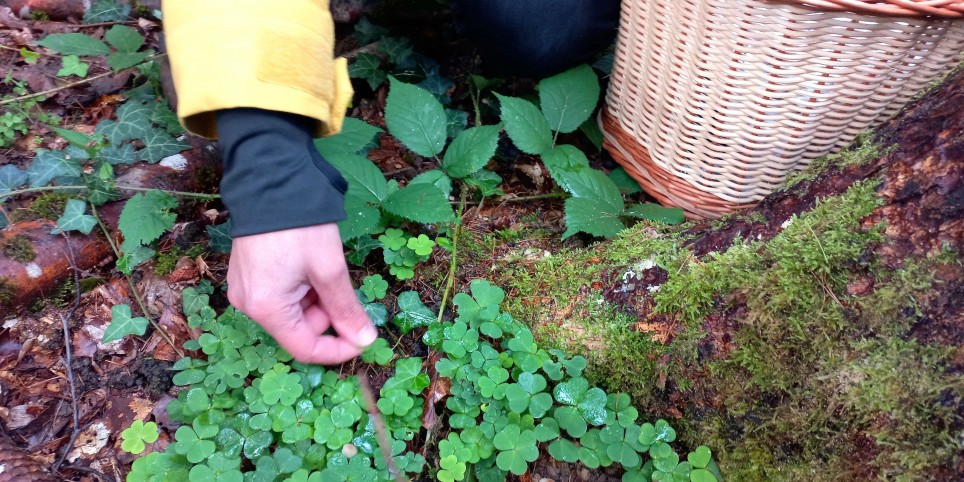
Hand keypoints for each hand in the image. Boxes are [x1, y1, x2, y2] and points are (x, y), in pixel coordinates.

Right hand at [226, 223, 376, 363]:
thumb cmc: (300, 226)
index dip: (339, 350)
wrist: (270, 182)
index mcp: (267, 309)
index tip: (365, 338)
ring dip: (316, 298)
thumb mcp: (330, 269)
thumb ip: (347, 309)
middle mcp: (249, 306)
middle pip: (299, 329)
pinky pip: (280, 296)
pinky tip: (307, 263)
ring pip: (292, 312)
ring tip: (321, 266)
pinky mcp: (247, 276)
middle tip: (340, 282)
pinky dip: (301, 288)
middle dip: (327, 314)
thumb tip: (366, 341)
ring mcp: (245, 290)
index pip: (306, 349)